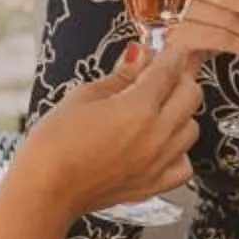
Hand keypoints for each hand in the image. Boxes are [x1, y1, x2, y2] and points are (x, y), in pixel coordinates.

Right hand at [10, 42, 201, 220]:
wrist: (45, 190)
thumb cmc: (55, 143)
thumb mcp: (83, 97)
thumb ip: (120, 77)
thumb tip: (139, 56)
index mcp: (138, 108)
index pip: (170, 70)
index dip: (172, 54)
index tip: (170, 49)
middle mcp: (156, 135)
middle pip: (192, 95)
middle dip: (180, 79)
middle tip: (162, 76)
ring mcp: (158, 162)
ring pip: (192, 129)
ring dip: (181, 114)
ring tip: (157, 110)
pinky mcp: (154, 185)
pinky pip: (185, 165)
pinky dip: (179, 152)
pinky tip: (161, 145)